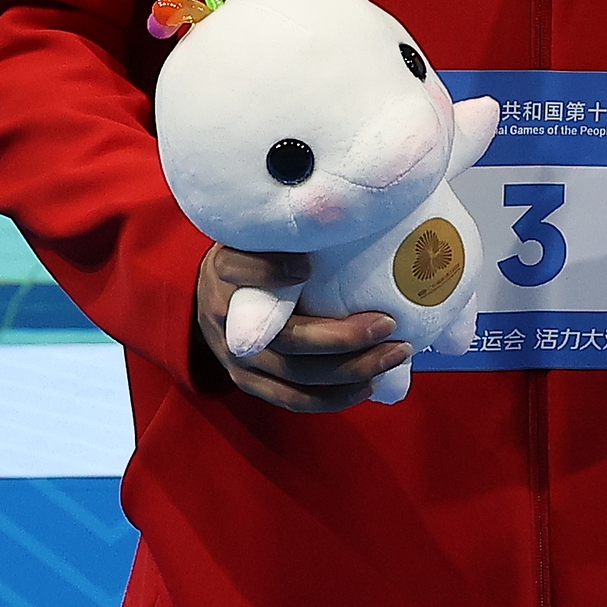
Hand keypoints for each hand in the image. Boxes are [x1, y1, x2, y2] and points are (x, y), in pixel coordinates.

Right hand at [192, 244, 403, 413]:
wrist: (211, 294)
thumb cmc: (256, 255)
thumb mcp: (263, 232)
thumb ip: (293, 225)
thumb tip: (350, 207)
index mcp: (228, 271)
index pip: (239, 268)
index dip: (270, 270)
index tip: (307, 266)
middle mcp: (228, 319)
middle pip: (288, 338)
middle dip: (344, 337)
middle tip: (390, 323)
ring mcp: (237, 357)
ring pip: (296, 374)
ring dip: (351, 369)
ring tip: (395, 353)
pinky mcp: (248, 381)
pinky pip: (292, 399)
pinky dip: (333, 398)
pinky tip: (370, 385)